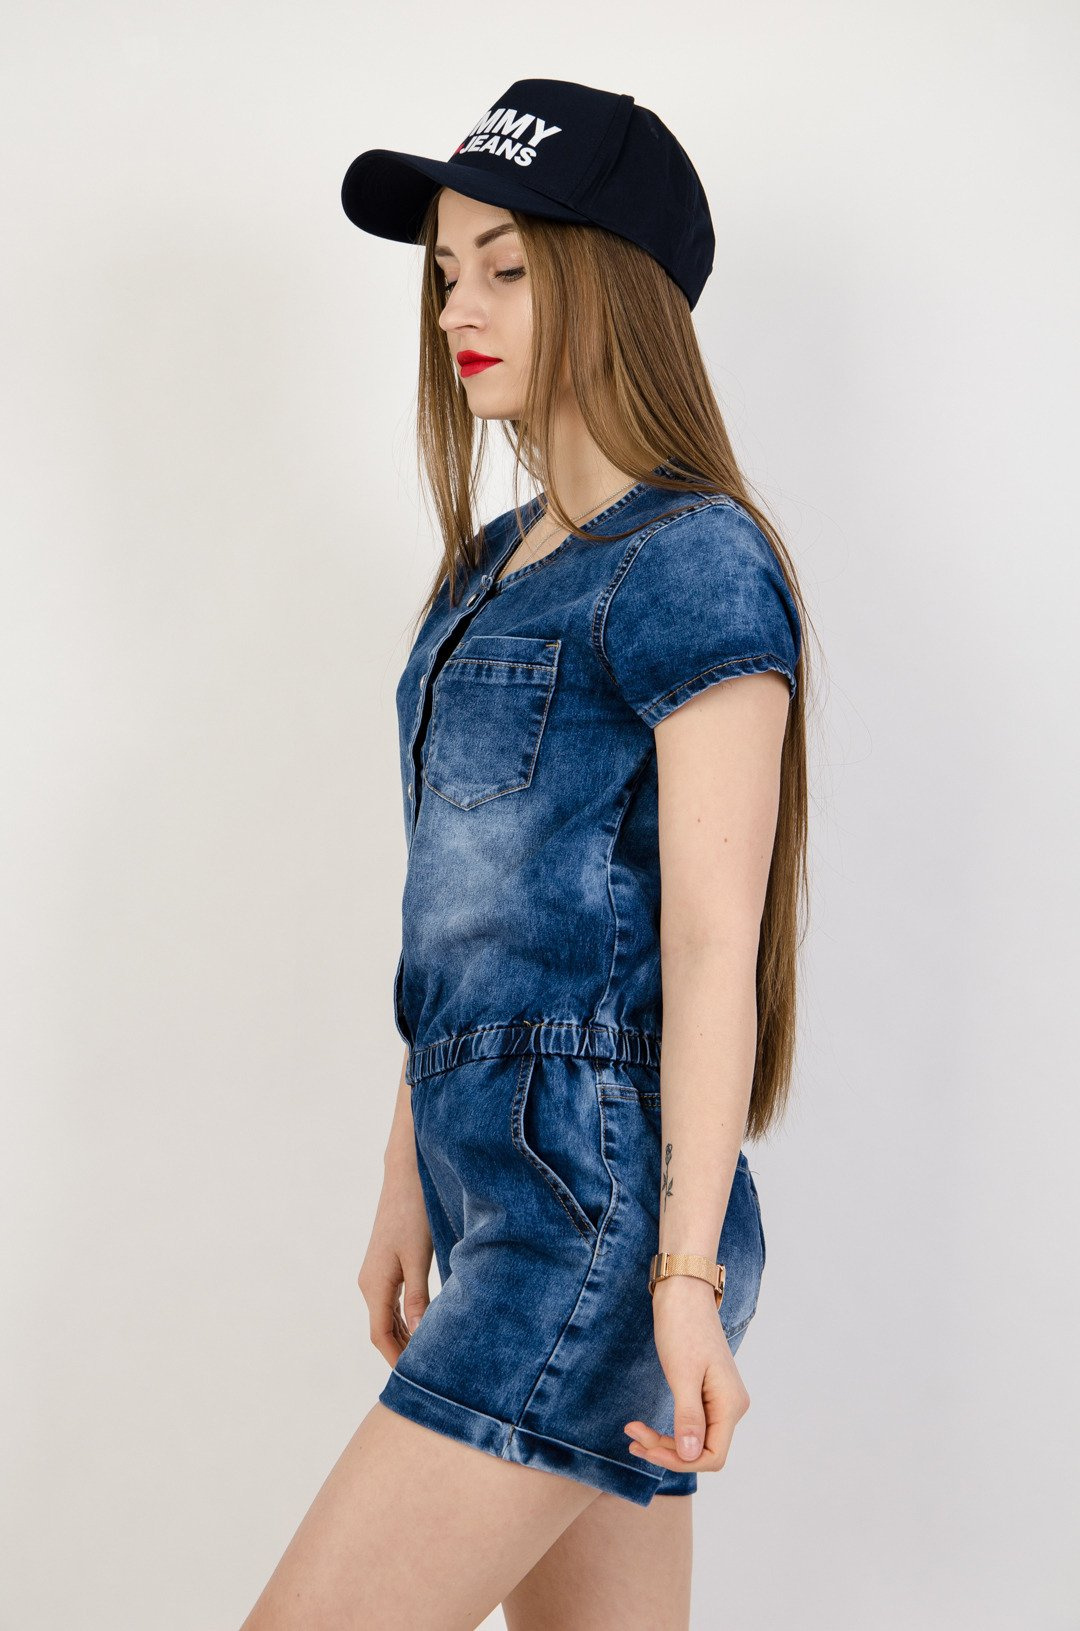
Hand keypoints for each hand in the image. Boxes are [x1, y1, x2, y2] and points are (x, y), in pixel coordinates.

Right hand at [357, 1148, 433, 1365]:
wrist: (405, 1176)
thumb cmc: (414, 1213)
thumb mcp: (418, 1257)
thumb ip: (418, 1298)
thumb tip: (418, 1335)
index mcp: (374, 1284)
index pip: (379, 1335)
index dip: (396, 1359)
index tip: (413, 1380)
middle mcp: (368, 1282)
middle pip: (381, 1330)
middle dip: (401, 1352)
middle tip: (426, 1375)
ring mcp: (375, 1273)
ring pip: (386, 1316)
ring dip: (403, 1336)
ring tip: (427, 1356)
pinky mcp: (385, 1264)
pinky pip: (391, 1302)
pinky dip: (404, 1319)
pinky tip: (421, 1325)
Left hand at [624, 1276, 749, 1473]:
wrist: (683, 1292)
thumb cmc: (683, 1327)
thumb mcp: (683, 1374)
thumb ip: (688, 1417)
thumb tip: (691, 1456)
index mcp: (730, 1404)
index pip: (712, 1456)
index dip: (679, 1461)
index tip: (646, 1448)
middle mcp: (731, 1406)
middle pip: (701, 1450)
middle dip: (666, 1450)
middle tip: (632, 1436)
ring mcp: (719, 1399)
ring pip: (694, 1439)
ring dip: (664, 1442)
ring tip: (632, 1433)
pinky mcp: (706, 1391)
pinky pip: (690, 1423)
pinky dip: (668, 1429)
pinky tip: (646, 1428)